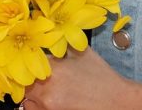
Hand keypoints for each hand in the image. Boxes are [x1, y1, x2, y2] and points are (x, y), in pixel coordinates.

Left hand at [23, 47, 141, 109]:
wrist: (117, 101)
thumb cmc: (102, 77)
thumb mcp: (82, 52)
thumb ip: (61, 45)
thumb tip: (46, 38)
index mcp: (53, 70)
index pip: (25, 65)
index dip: (26, 63)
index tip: (28, 62)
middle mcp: (47, 91)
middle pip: (24, 85)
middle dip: (29, 80)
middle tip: (38, 76)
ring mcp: (49, 108)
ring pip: (28, 101)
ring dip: (33, 94)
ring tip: (45, 89)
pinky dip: (38, 106)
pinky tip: (50, 99)